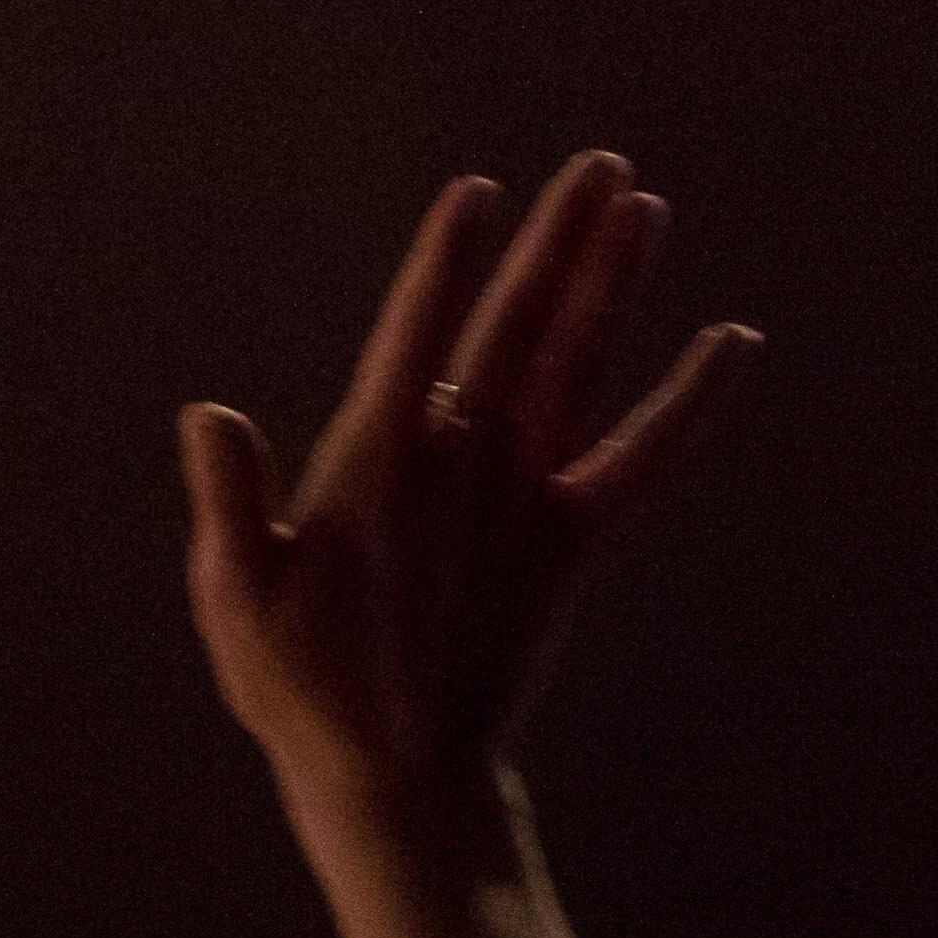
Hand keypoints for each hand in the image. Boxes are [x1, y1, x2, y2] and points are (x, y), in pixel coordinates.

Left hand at [177, 153, 757, 830]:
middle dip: (556, 246)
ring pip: (574, 368)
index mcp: (371, 454)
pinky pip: (638, 461)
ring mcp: (515, 490)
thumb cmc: (298, 690)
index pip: (416, 335)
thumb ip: (231, 508)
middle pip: (514, 327)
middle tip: (599, 165)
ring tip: (646, 212)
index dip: (445, 266)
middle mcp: (451, 453)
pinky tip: (730, 347)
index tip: (477, 191)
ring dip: (610, 292)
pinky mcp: (568, 541)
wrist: (383, 772)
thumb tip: (207, 416)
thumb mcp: (245, 600)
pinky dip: (685, 409)